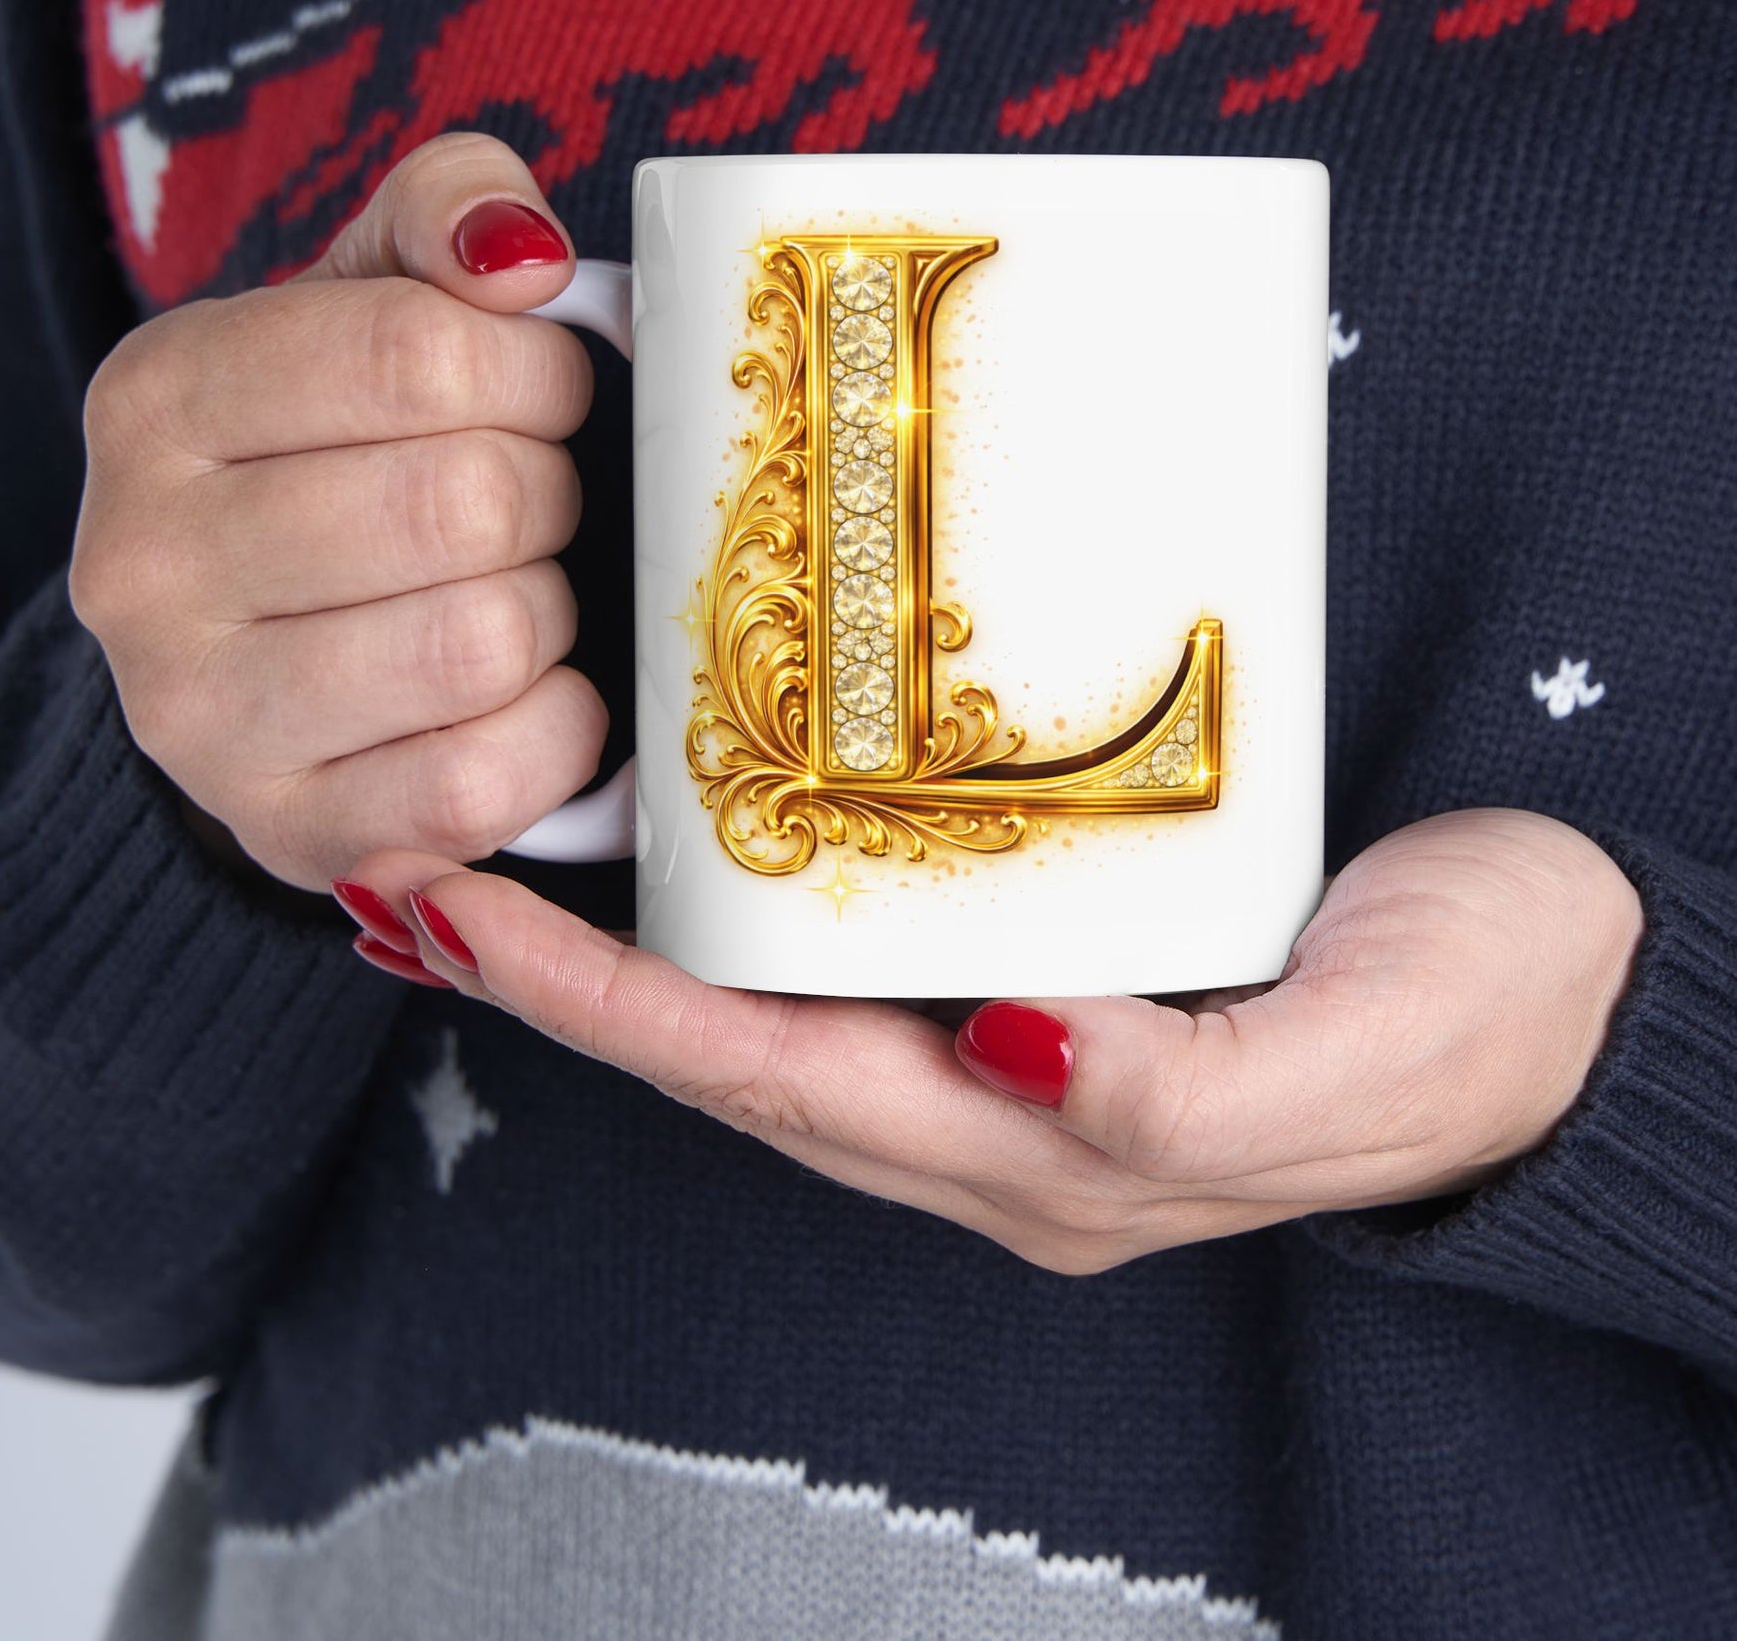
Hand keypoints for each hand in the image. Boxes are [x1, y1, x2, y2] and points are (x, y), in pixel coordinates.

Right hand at [70, 134, 604, 889]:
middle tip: (529, 504)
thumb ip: (447, 212)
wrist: (255, 650)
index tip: (543, 393)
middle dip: (546, 494)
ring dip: (547, 613)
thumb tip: (521, 256)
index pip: (419, 353)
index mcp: (158, 398)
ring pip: (482, 642)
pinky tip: (527, 696)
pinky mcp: (288, 833)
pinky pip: (484, 783)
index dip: (536, 372)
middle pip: (464, 503)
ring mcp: (199, 719)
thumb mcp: (369, 295)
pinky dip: (554, 732)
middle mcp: (143, 563)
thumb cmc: (341, 453)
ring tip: (513, 593)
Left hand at [338, 809, 1643, 1271]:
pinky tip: (699, 840)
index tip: (457, 915)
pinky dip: (747, 907)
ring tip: (505, 852)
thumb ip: (1185, 1096)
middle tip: (419, 866)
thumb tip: (1016, 1052)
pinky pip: (855, 952)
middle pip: (732, 1054)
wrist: (1577, 983)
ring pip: (776, 1007)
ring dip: (631, 948)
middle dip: (564, 981)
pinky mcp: (1050, 965)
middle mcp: (997, 1114)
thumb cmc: (1481, 1021)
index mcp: (1047, 1156)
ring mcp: (1014, 1048)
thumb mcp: (1357, 1061)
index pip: (770, 1084)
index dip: (604, 1011)